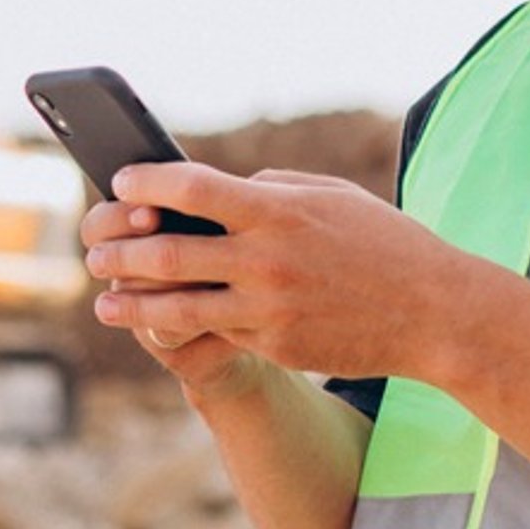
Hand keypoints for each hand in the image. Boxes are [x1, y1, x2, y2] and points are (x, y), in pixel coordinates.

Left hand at [85, 162, 458, 380]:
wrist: (434, 312)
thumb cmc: (386, 244)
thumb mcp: (334, 197)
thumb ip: (274, 190)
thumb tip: (224, 191)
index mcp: (279, 210)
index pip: (190, 187)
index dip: (146, 181)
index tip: (121, 181)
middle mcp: (266, 258)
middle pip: (167, 250)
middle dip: (119, 250)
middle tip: (95, 250)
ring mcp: (268, 308)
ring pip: (177, 307)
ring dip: (131, 304)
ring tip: (104, 302)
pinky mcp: (276, 346)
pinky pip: (220, 333)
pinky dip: (187, 328)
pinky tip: (163, 325)